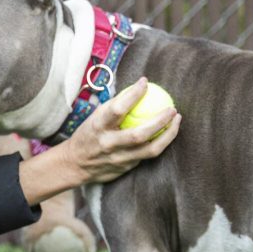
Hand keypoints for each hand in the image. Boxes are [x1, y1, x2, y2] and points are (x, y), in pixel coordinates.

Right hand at [64, 77, 180, 183]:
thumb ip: (114, 106)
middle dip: (159, 121)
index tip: (145, 82)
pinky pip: (147, 155)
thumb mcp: (95, 117)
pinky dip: (160, 143)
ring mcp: (118, 158)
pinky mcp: (126, 168)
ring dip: (168, 134)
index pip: (118, 109)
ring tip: (177, 120)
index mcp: (98, 127)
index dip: (133, 94)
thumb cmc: (89, 134)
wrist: (75, 164)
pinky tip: (168, 132)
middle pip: (138, 134)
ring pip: (150, 149)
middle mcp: (108, 144)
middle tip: (172, 109)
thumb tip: (137, 88)